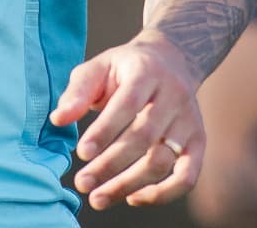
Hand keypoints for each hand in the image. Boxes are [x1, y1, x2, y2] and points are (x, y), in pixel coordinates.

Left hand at [50, 29, 204, 208]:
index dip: (105, 130)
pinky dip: (163, 194)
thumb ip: (78, 91)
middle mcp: (174, 94)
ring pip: (163, 159)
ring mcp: (189, 119)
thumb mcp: (99, 67)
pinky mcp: (198, 140)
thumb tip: (58, 119)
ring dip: (128, 184)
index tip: (82, 153)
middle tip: (82, 183)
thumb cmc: (126, 68)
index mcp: (147, 71)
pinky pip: (187, 175)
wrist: (171, 59)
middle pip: (145, 135)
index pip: (128, 103)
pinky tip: (134, 198)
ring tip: (98, 198)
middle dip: (110, 164)